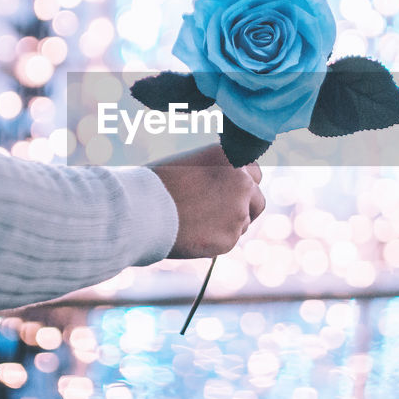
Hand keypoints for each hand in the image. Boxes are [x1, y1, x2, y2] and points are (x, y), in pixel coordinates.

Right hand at [148, 144, 264, 258]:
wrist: (141, 210)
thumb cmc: (155, 184)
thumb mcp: (189, 165)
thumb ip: (214, 175)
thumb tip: (223, 191)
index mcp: (230, 157)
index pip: (254, 172)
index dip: (243, 184)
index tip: (232, 193)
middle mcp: (241, 182)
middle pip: (257, 199)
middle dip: (246, 208)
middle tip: (226, 214)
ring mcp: (238, 211)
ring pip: (243, 223)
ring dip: (228, 225)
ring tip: (197, 223)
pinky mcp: (230, 238)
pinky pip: (228, 241)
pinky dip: (215, 241)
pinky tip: (193, 235)